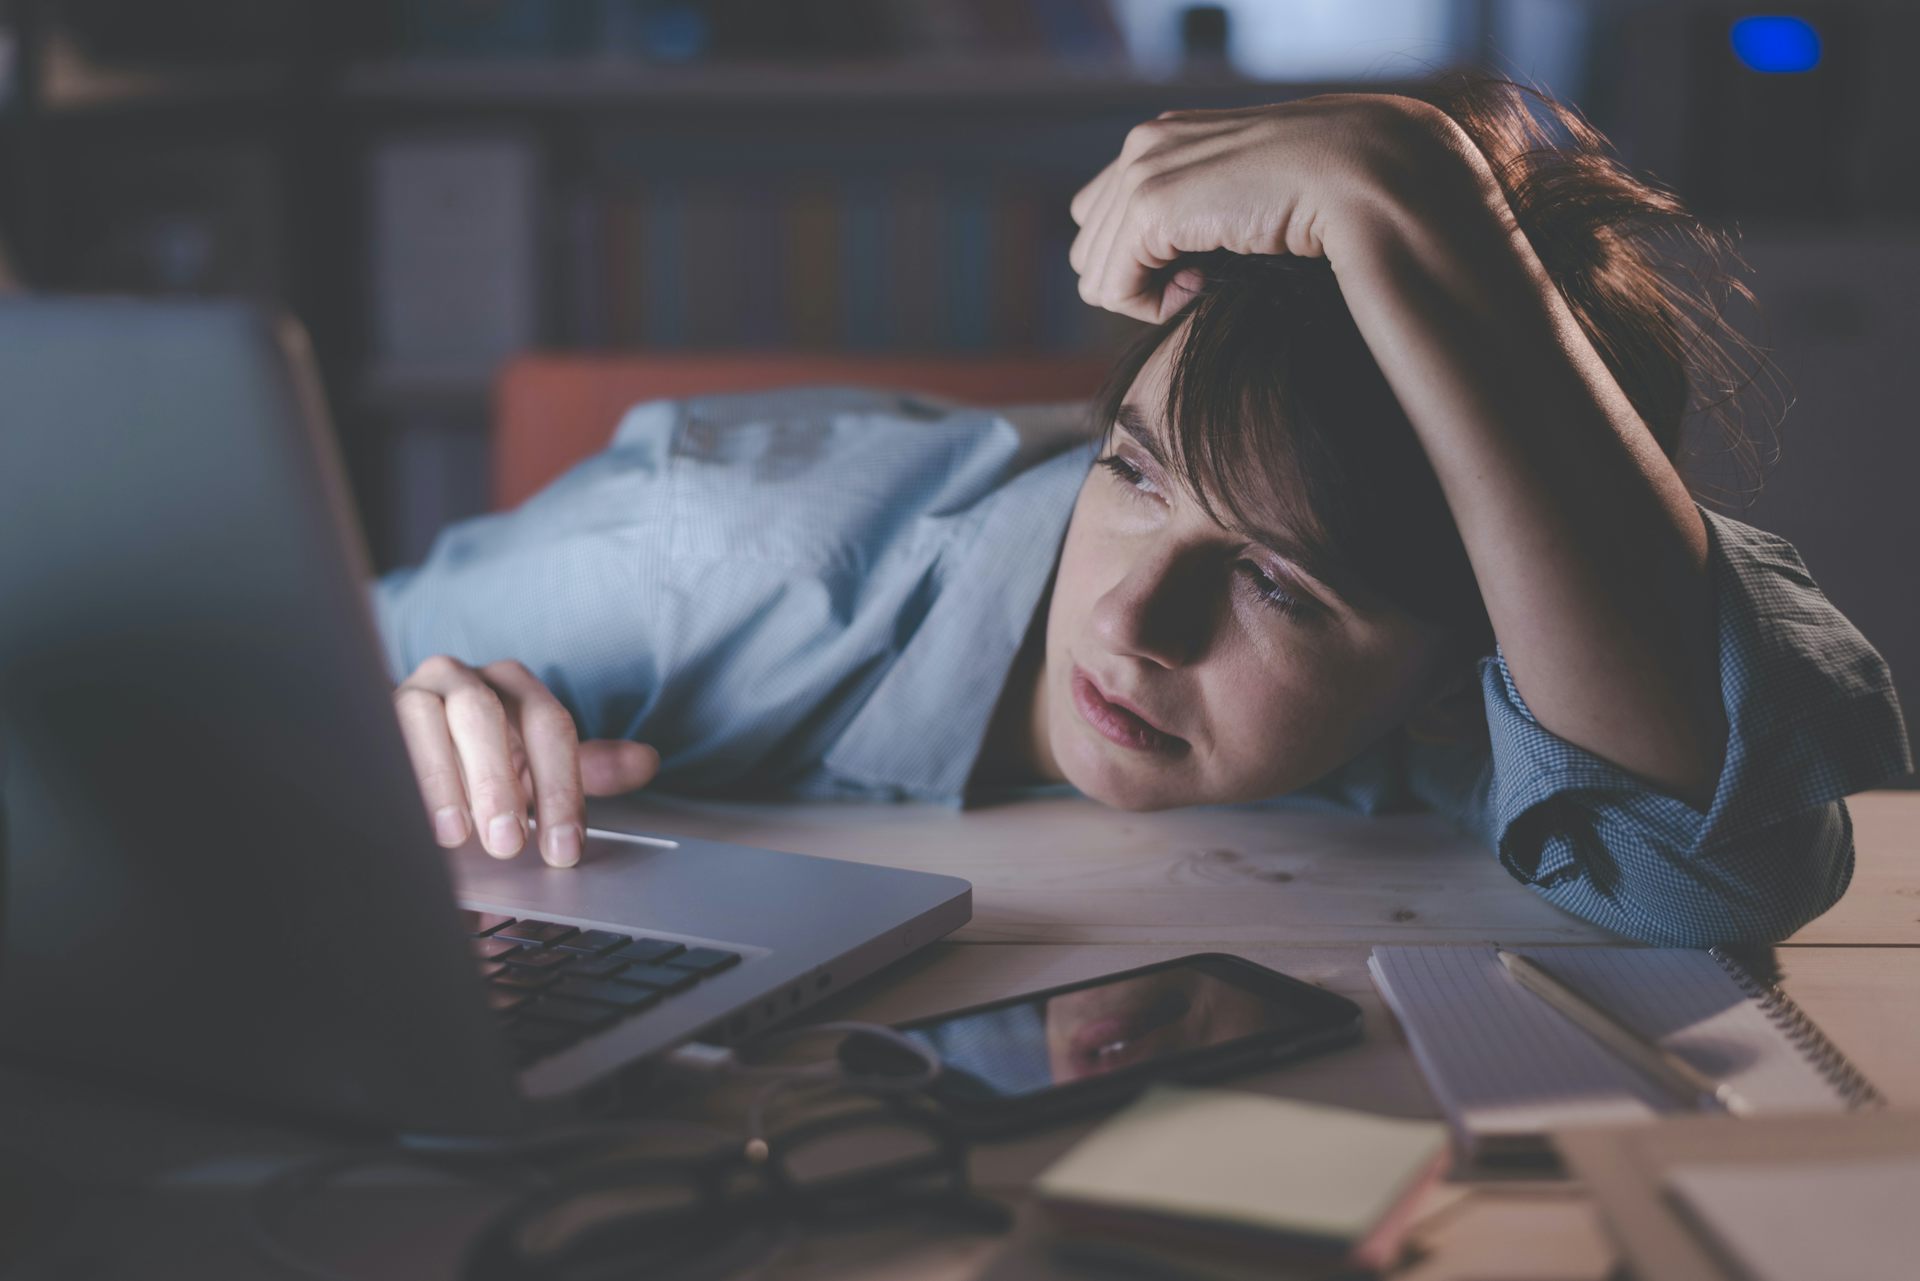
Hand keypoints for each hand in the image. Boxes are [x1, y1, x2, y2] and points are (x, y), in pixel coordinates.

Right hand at [393, 655, 660, 866]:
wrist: (407, 747)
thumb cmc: (482, 761)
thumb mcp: (536, 767)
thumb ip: (586, 767)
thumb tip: (647, 762)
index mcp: (514, 686)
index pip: (548, 725)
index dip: (560, 789)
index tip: (564, 849)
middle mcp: (462, 678)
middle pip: (484, 715)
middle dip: (499, 783)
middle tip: (508, 844)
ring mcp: (409, 691)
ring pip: (425, 720)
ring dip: (442, 780)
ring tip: (455, 837)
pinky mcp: (366, 715)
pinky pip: (376, 738)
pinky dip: (392, 778)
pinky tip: (404, 818)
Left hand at [1068, 93, 1462, 322]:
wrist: (1360, 176)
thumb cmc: (1317, 201)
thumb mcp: (1244, 204)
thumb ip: (1197, 221)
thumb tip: (1167, 274)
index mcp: (1161, 138)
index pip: (1102, 219)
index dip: (1142, 260)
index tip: (1200, 266)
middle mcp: (1143, 145)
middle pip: (1090, 249)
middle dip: (1139, 280)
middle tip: (1204, 278)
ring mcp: (1143, 171)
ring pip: (1095, 273)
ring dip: (1148, 295)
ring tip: (1209, 279)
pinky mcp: (1150, 205)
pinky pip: (1111, 288)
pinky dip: (1151, 306)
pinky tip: (1203, 286)